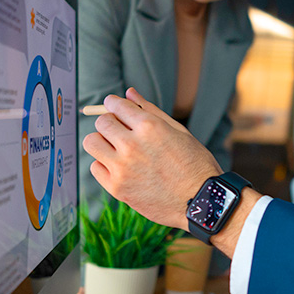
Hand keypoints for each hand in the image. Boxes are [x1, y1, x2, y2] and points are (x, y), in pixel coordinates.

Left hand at [82, 87, 221, 229]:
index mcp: (150, 127)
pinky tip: (122, 167)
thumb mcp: (179, 131)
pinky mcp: (117, 187)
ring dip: (102, 142)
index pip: (116, 105)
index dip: (113, 103)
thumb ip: (151, 111)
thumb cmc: (195, 164)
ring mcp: (122, 168)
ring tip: (117, 149)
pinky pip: (95, 167)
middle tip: (121, 131)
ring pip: (92, 143)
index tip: (114, 107)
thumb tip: (129, 93)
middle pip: (101, 123)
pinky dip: (105, 165)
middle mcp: (132, 145)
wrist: (201, 200)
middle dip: (110, 122)